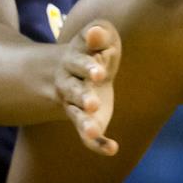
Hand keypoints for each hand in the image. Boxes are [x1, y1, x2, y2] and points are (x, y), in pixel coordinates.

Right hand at [58, 19, 119, 155]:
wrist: (70, 72)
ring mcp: (75, 104)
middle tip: (93, 103)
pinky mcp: (86, 120)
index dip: (89, 67)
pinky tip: (112, 149)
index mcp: (74, 61)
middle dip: (83, 96)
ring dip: (84, 123)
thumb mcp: (97, 36)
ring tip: (93, 130)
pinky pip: (87, 136)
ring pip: (76, 115)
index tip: (100, 73)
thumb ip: (99, 34)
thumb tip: (96, 32)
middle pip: (74, 90)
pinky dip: (97, 144)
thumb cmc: (92, 50)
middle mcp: (70, 84)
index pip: (80, 62)